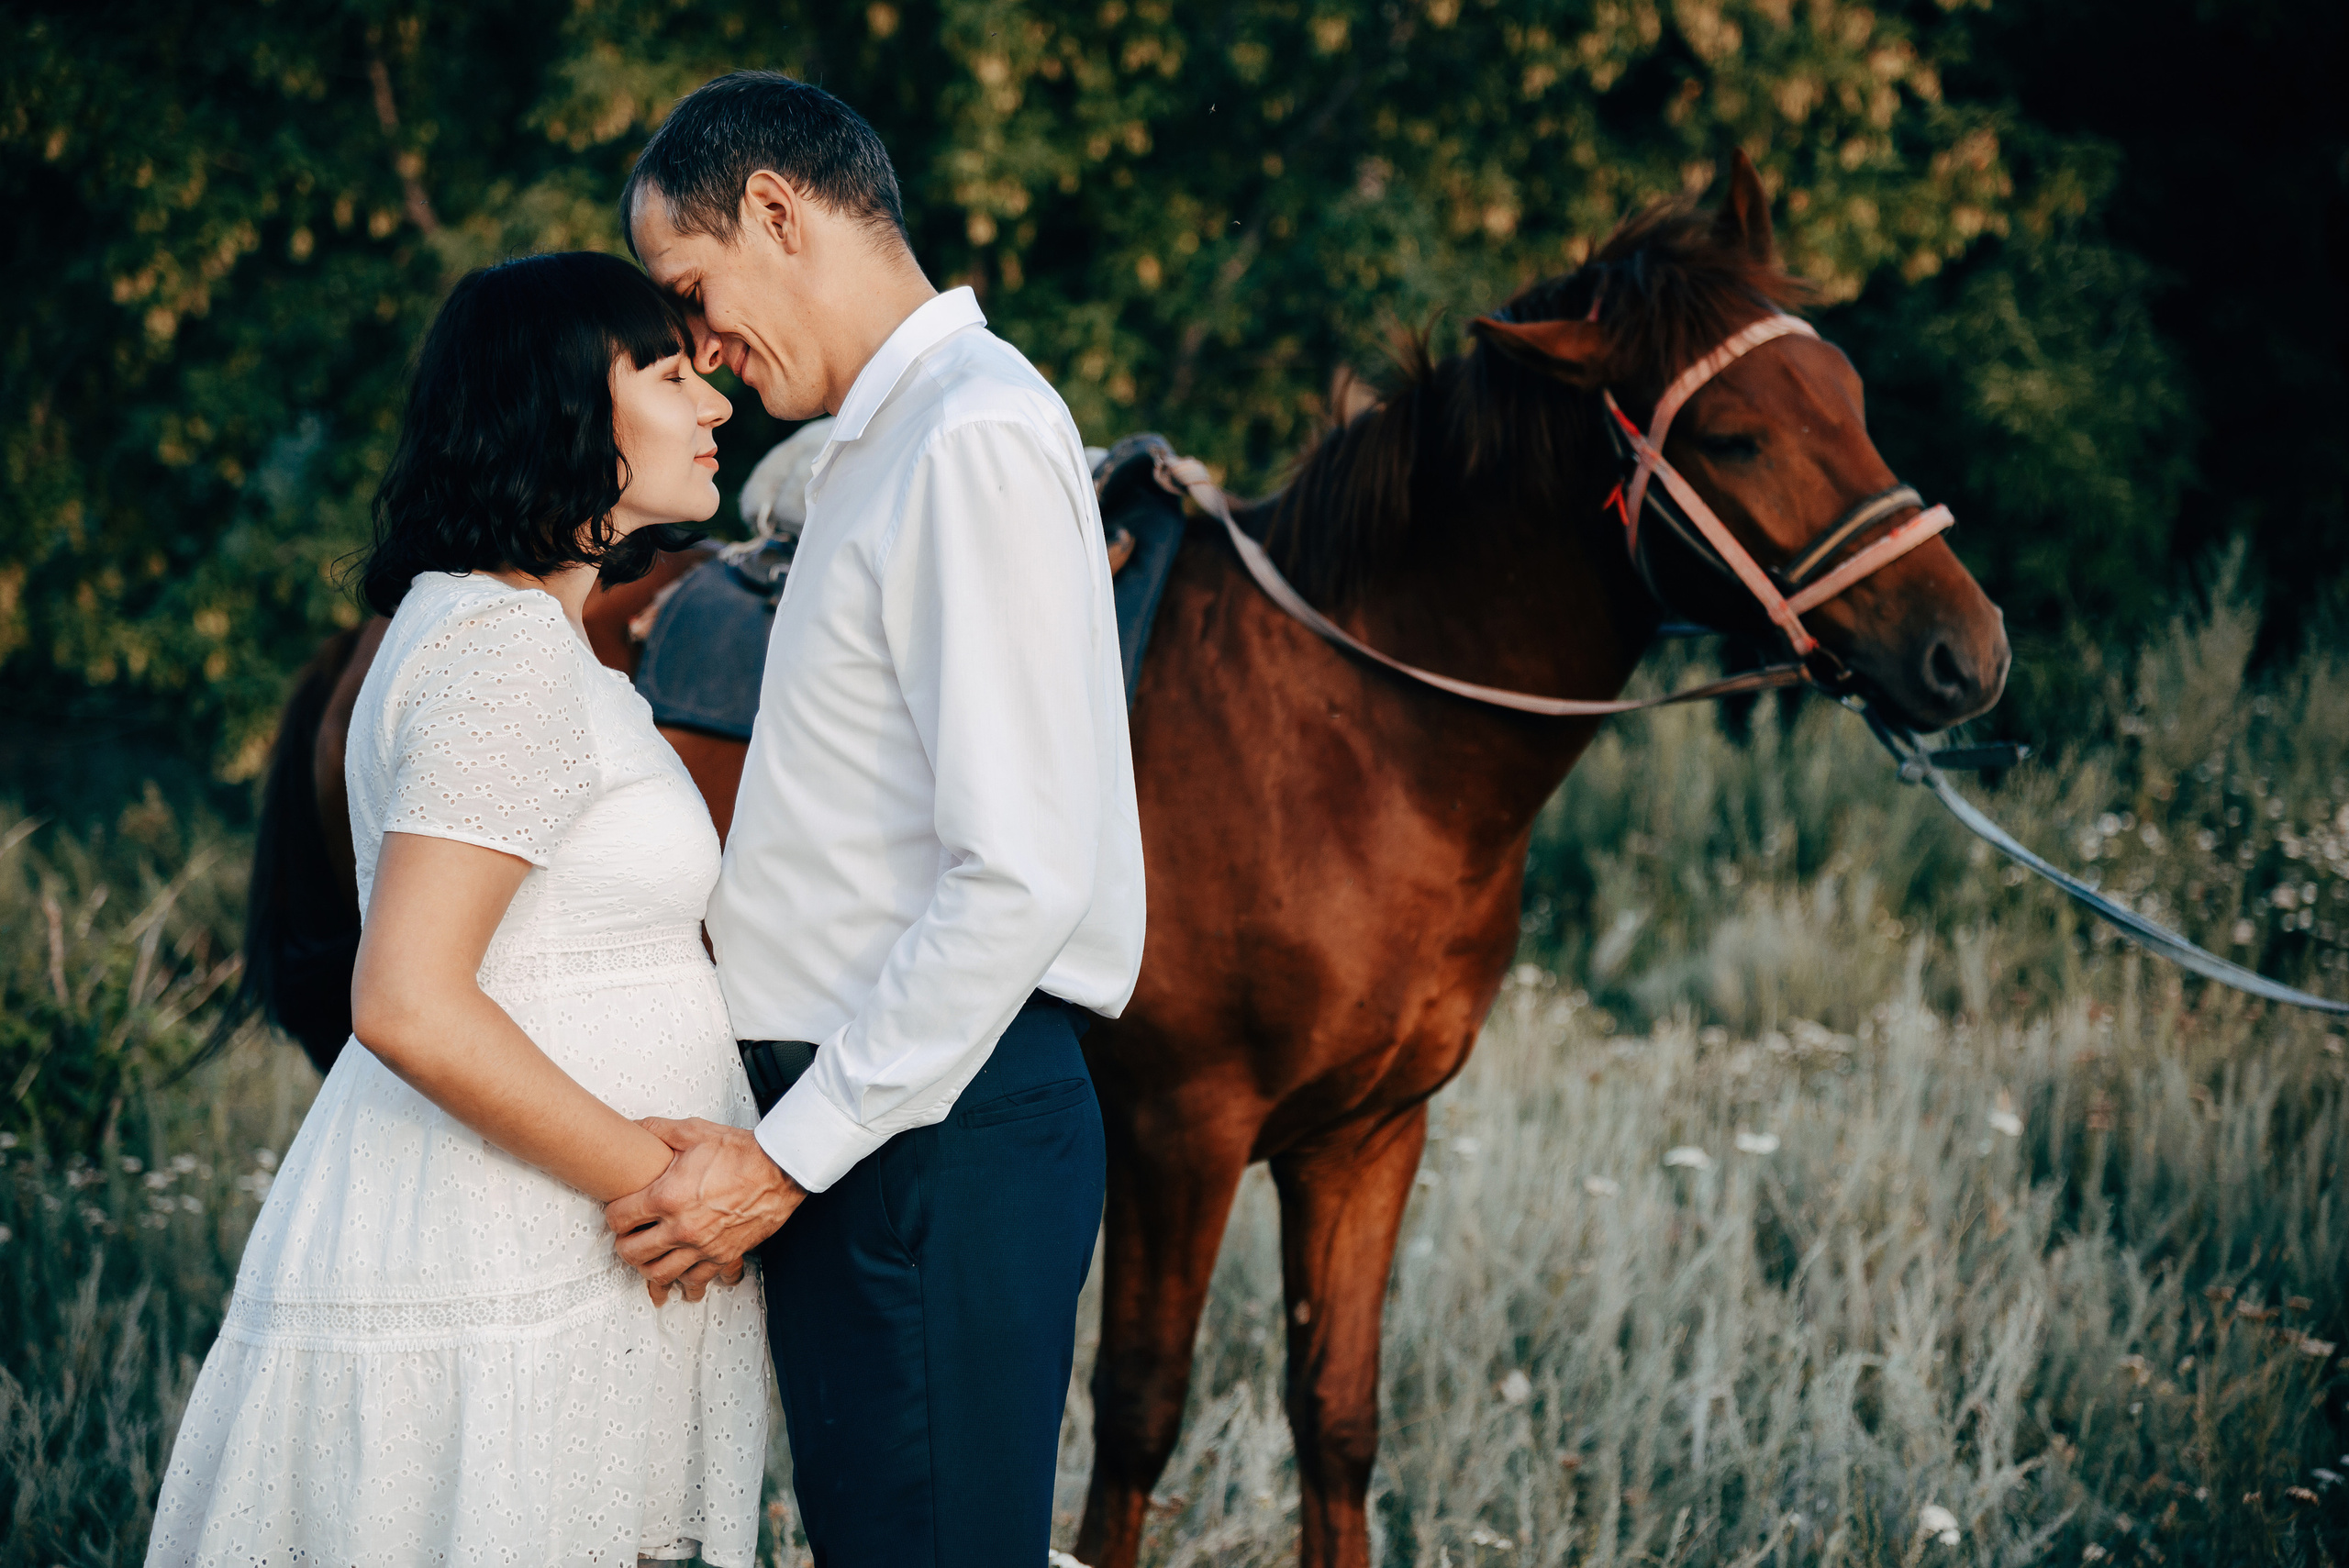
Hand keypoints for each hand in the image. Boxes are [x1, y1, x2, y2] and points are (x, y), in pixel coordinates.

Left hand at [606, 1117, 805, 1304]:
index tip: (619, 1212)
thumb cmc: (740, 1152)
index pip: (619, 1219)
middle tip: (628, 1238)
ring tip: (649, 1259)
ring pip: (660, 1275)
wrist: (780, 1170)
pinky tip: (683, 1277)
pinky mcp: (723, 1256)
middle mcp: (681, 1228)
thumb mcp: (693, 1132)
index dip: (613, 1215)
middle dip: (624, 1246)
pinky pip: (697, 1281)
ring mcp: (702, 1246)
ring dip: (648, 1269)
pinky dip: (686, 1283)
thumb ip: (657, 1130)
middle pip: (632, 1253)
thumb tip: (633, 1127)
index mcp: (667, 1197)